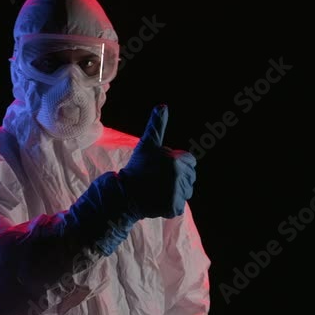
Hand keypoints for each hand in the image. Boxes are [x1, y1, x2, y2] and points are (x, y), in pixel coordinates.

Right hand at [118, 104, 196, 218]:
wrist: (123, 192)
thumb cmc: (137, 166)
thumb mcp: (147, 143)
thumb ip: (157, 125)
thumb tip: (163, 106)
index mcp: (178, 160)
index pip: (190, 161)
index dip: (176, 163)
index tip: (161, 167)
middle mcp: (180, 176)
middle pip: (189, 178)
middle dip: (177, 178)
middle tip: (157, 179)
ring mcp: (177, 193)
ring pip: (185, 193)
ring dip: (174, 192)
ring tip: (157, 190)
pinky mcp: (173, 207)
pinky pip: (178, 207)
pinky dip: (169, 206)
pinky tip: (157, 200)